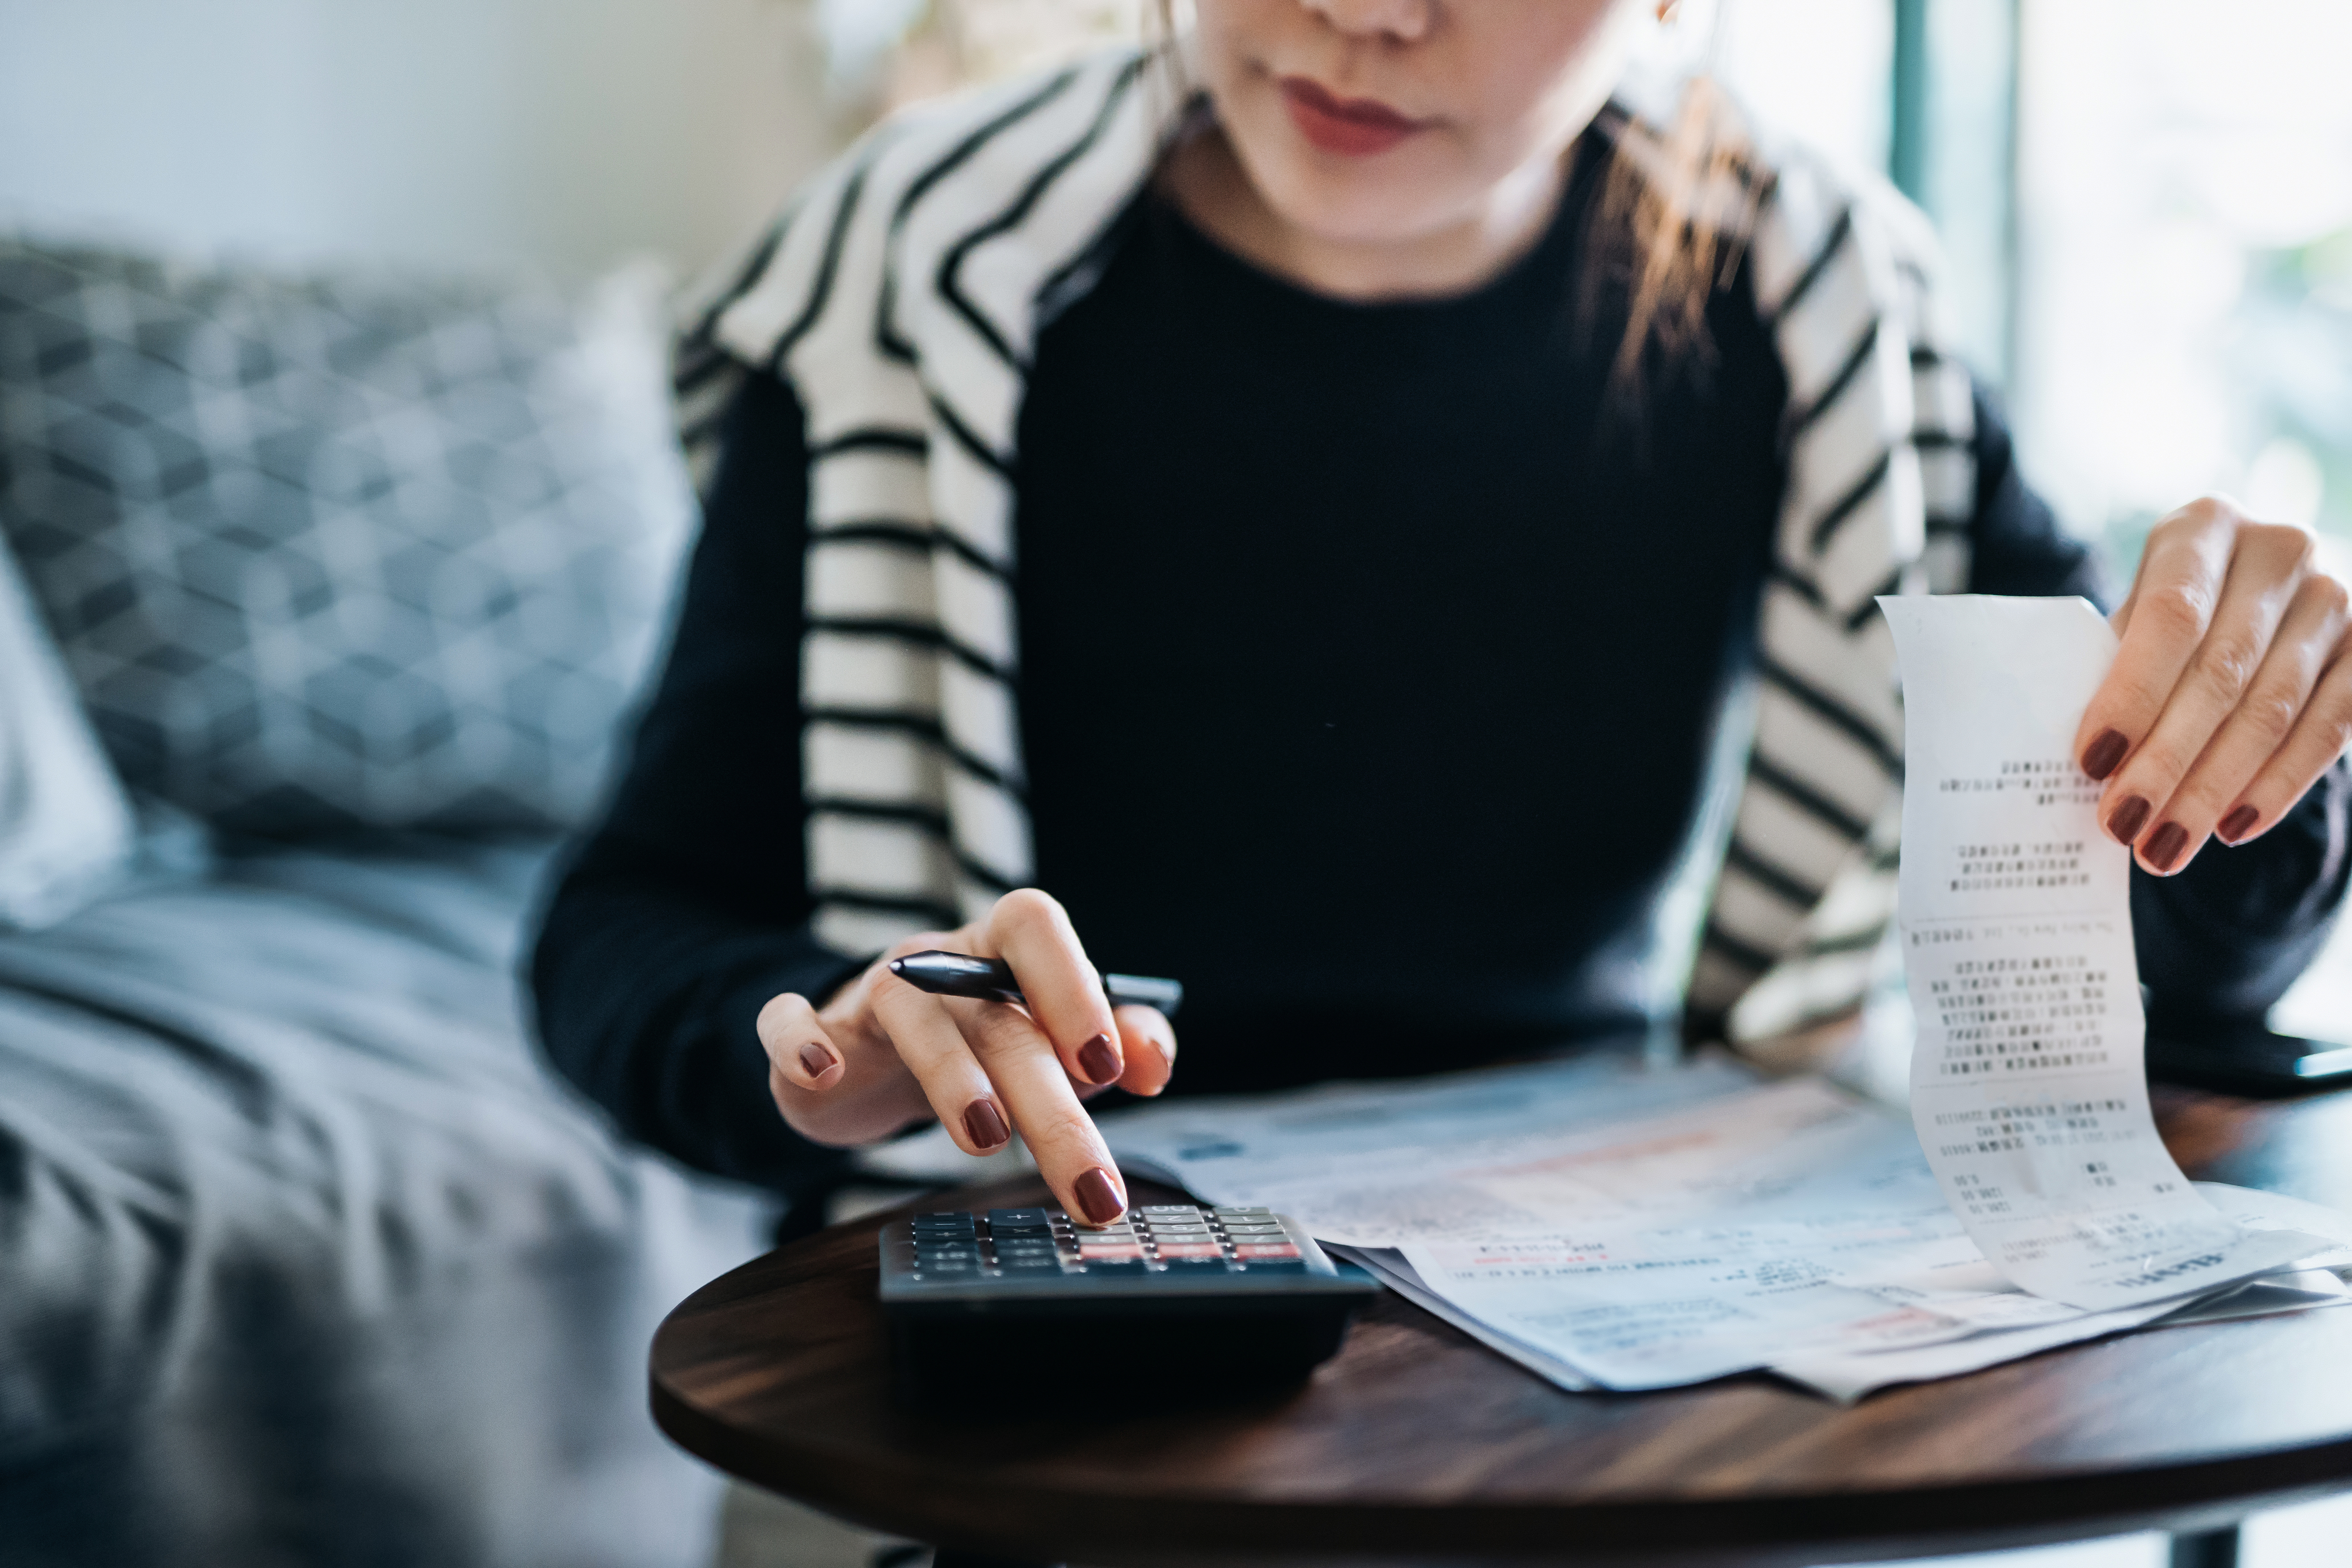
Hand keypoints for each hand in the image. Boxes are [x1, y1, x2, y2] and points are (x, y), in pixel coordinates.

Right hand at [751, 889, 1175, 1224]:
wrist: (872, 1054)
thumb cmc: (984, 1044)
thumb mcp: (1055, 1043)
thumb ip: (1119, 1043)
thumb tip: (1152, 1062)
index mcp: (1003, 952)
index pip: (1036, 930)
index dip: (1073, 987)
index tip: (1106, 1065)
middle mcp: (940, 963)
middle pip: (998, 1018)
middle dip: (1050, 1104)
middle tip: (1094, 1186)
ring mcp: (872, 994)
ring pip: (911, 1017)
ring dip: (951, 1075)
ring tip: (987, 1138)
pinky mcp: (815, 1033)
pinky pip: (788, 1022)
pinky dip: (798, 1043)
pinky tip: (822, 1074)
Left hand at [2073, 497, 2351, 875]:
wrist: (2262, 594)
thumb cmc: (2174, 615)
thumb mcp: (2137, 616)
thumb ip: (2113, 668)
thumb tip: (2077, 762)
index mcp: (2204, 528)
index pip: (2171, 615)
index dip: (2132, 693)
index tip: (2092, 761)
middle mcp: (2280, 551)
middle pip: (2221, 672)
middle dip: (2167, 760)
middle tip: (2123, 825)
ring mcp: (2337, 598)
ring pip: (2274, 711)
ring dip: (2213, 788)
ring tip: (2163, 846)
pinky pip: (2330, 730)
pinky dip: (2276, 785)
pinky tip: (2231, 828)